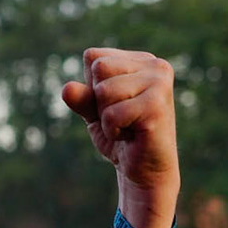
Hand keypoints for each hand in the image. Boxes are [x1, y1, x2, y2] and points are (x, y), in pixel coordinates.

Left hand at [60, 48, 178, 227]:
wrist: (144, 170)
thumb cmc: (120, 135)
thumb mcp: (93, 111)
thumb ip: (81, 97)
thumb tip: (67, 89)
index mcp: (141, 60)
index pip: (93, 57)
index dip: (92, 86)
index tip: (114, 104)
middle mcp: (156, 66)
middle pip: (99, 69)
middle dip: (100, 100)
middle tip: (122, 117)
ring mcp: (160, 84)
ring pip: (104, 91)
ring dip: (107, 117)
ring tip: (128, 126)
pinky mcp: (157, 106)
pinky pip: (111, 114)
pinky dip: (113, 131)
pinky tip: (133, 136)